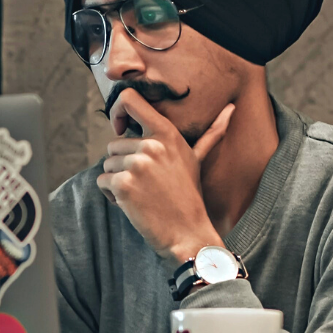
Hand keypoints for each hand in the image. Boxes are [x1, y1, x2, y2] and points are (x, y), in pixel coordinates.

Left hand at [96, 89, 234, 264]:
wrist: (188, 233)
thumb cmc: (189, 195)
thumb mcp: (197, 159)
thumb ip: (211, 132)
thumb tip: (231, 108)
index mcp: (167, 133)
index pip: (129, 99)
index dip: (117, 110)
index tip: (120, 127)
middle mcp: (152, 145)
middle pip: (114, 144)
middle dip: (123, 164)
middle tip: (147, 183)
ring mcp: (137, 164)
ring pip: (107, 164)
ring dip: (118, 181)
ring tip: (143, 193)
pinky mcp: (123, 184)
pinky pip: (102, 182)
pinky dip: (111, 195)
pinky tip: (133, 204)